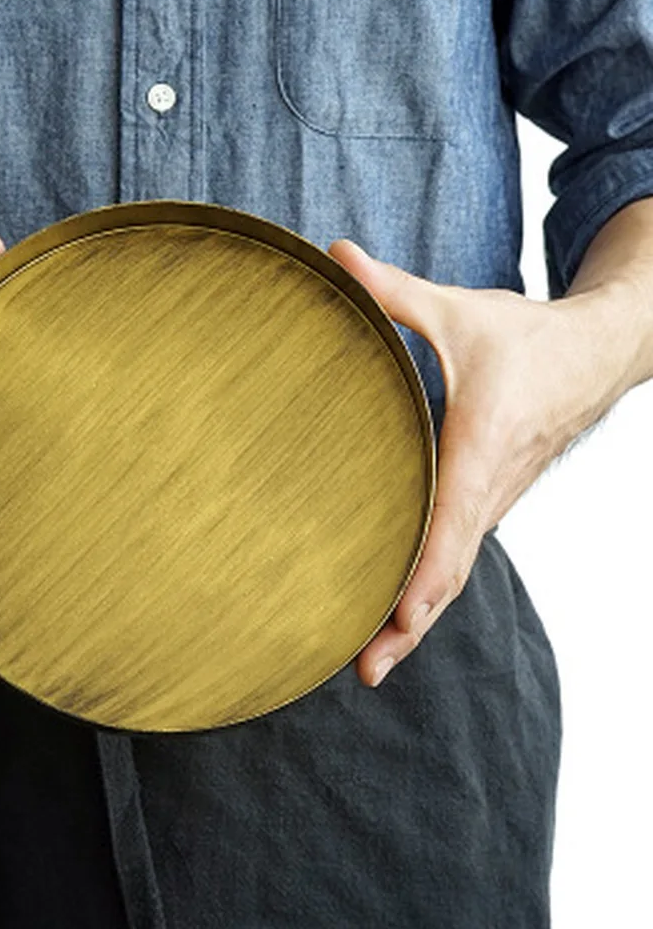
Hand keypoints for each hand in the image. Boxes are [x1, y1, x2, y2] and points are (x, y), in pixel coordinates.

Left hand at [327, 239, 623, 687]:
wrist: (599, 353)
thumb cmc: (528, 338)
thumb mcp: (459, 312)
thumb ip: (390, 291)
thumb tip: (328, 256)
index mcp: (477, 451)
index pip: (446, 534)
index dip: (418, 586)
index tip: (387, 630)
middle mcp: (486, 491)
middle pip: (445, 576)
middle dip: (405, 627)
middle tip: (359, 672)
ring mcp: (490, 503)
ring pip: (450, 574)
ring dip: (413, 618)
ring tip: (366, 660)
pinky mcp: (487, 501)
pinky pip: (453, 556)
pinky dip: (425, 591)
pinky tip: (394, 612)